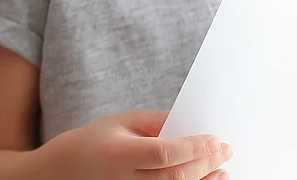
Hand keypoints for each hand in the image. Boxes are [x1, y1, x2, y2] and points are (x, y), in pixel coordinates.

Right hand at [49, 111, 232, 179]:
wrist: (71, 167)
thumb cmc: (100, 140)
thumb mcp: (123, 122)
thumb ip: (157, 121)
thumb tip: (193, 124)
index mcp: (119, 154)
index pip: (163, 153)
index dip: (193, 148)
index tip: (214, 139)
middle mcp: (125, 179)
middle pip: (175, 175)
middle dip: (205, 162)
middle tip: (225, 149)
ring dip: (205, 179)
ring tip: (223, 167)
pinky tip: (210, 179)